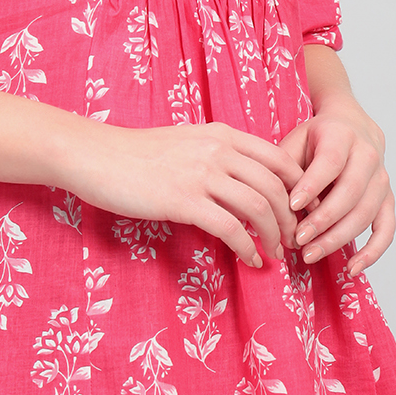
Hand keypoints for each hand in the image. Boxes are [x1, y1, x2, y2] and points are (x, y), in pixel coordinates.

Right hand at [71, 122, 305, 268]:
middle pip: (275, 186)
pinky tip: (251, 260)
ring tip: (276, 253)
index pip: (278, 158)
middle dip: (291, 218)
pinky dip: (248, 248)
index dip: (297, 188)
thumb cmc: (138, 153)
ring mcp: (201, 174)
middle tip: (292, 239)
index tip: (298, 211)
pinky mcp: (184, 201)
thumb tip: (245, 182)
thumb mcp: (186, 142)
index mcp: (221, 134)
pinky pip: (231, 229)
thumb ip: (217, 154)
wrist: (97, 156)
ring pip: (258, 208)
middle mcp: (217, 149)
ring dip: (274, 236)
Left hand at [280, 100, 393, 276]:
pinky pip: (386, 230)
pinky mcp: (387, 200)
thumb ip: (286, 167)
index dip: (312, 185)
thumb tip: (273, 203)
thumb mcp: (296, 139)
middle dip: (323, 220)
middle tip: (298, 238)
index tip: (292, 205)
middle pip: (350, 192)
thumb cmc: (317, 138)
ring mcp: (381, 180)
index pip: (330, 162)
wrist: (351, 125)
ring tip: (310, 254)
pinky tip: (352, 268)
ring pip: (365, 214)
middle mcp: (368, 156)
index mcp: (342, 135)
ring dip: (338, 238)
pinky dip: (372, 252)